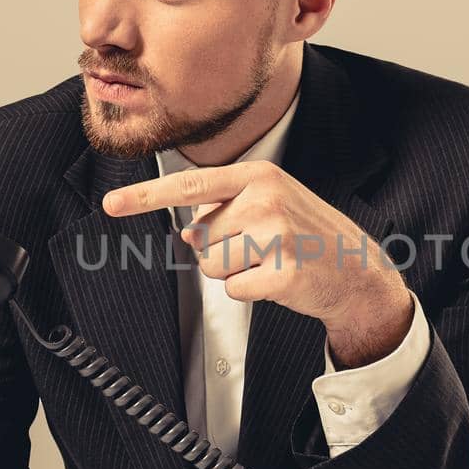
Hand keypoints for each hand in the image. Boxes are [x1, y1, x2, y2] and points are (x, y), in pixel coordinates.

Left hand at [103, 160, 411, 367]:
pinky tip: (279, 281)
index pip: (190, 185)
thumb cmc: (306, 235)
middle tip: (263, 248)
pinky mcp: (283, 271)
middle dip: (222, 250)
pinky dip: (251, 292)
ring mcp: (276, 234)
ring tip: (271, 262)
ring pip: (212, 266)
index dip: (145, 197)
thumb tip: (188, 235)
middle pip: (200, 237)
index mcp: (258, 176)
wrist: (357, 269)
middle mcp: (265, 198)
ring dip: (235, 272)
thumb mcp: (270, 204)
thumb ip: (225, 209)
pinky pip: (235, 290)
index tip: (110, 205)